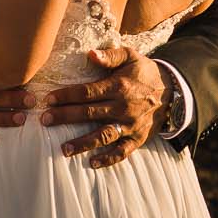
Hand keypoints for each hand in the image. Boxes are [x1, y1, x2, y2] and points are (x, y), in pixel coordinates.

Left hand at [37, 46, 165, 168]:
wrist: (173, 91)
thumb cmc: (144, 72)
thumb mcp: (131, 56)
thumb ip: (110, 56)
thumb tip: (90, 54)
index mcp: (119, 86)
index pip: (87, 92)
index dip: (66, 96)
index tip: (48, 99)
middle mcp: (123, 107)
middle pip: (89, 113)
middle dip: (65, 117)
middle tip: (45, 121)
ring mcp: (131, 124)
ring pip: (103, 136)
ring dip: (83, 143)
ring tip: (64, 148)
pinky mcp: (138, 138)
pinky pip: (122, 151)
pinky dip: (108, 158)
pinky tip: (93, 162)